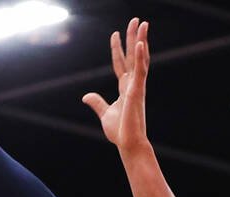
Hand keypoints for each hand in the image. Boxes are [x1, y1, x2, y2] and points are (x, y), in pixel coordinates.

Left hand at [82, 18, 149, 153]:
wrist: (128, 144)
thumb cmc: (120, 132)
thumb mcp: (105, 114)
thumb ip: (97, 103)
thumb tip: (86, 95)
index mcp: (125, 88)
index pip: (120, 63)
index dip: (118, 48)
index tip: (115, 34)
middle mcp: (133, 84)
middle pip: (133, 56)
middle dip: (133, 37)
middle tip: (136, 20)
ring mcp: (137, 87)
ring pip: (140, 59)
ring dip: (141, 40)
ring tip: (143, 24)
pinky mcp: (137, 92)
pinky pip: (140, 71)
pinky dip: (141, 57)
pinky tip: (141, 43)